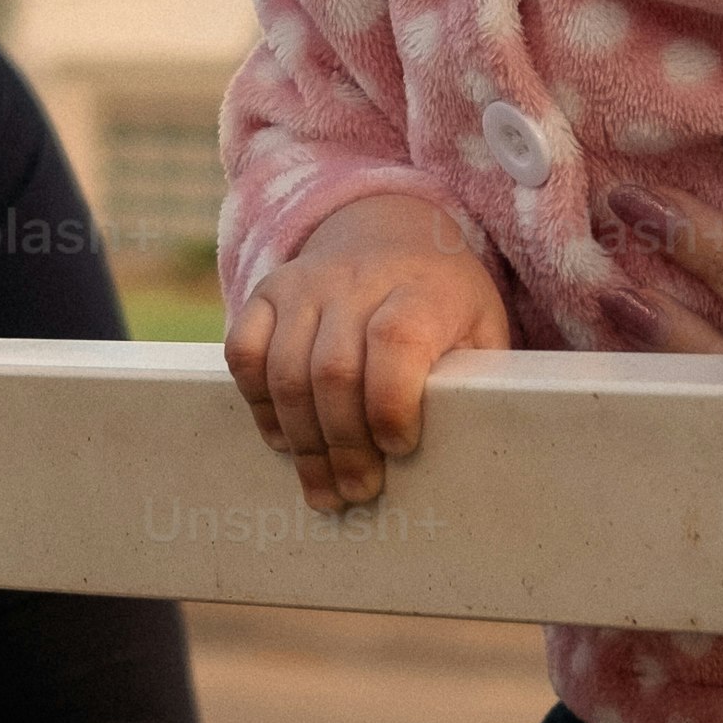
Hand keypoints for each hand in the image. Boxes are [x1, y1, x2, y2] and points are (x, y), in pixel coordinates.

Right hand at [225, 195, 505, 507]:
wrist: (391, 231)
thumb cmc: (442, 302)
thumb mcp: (479, 329)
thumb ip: (470, 380)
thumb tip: (454, 454)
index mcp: (420, 290)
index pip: (395, 341)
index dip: (390, 403)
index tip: (400, 447)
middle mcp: (357, 280)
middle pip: (333, 370)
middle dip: (343, 445)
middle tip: (358, 491)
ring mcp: (305, 283)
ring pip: (285, 371)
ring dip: (302, 442)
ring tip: (323, 486)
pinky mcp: (268, 292)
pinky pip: (244, 352)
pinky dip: (259, 404)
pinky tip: (284, 439)